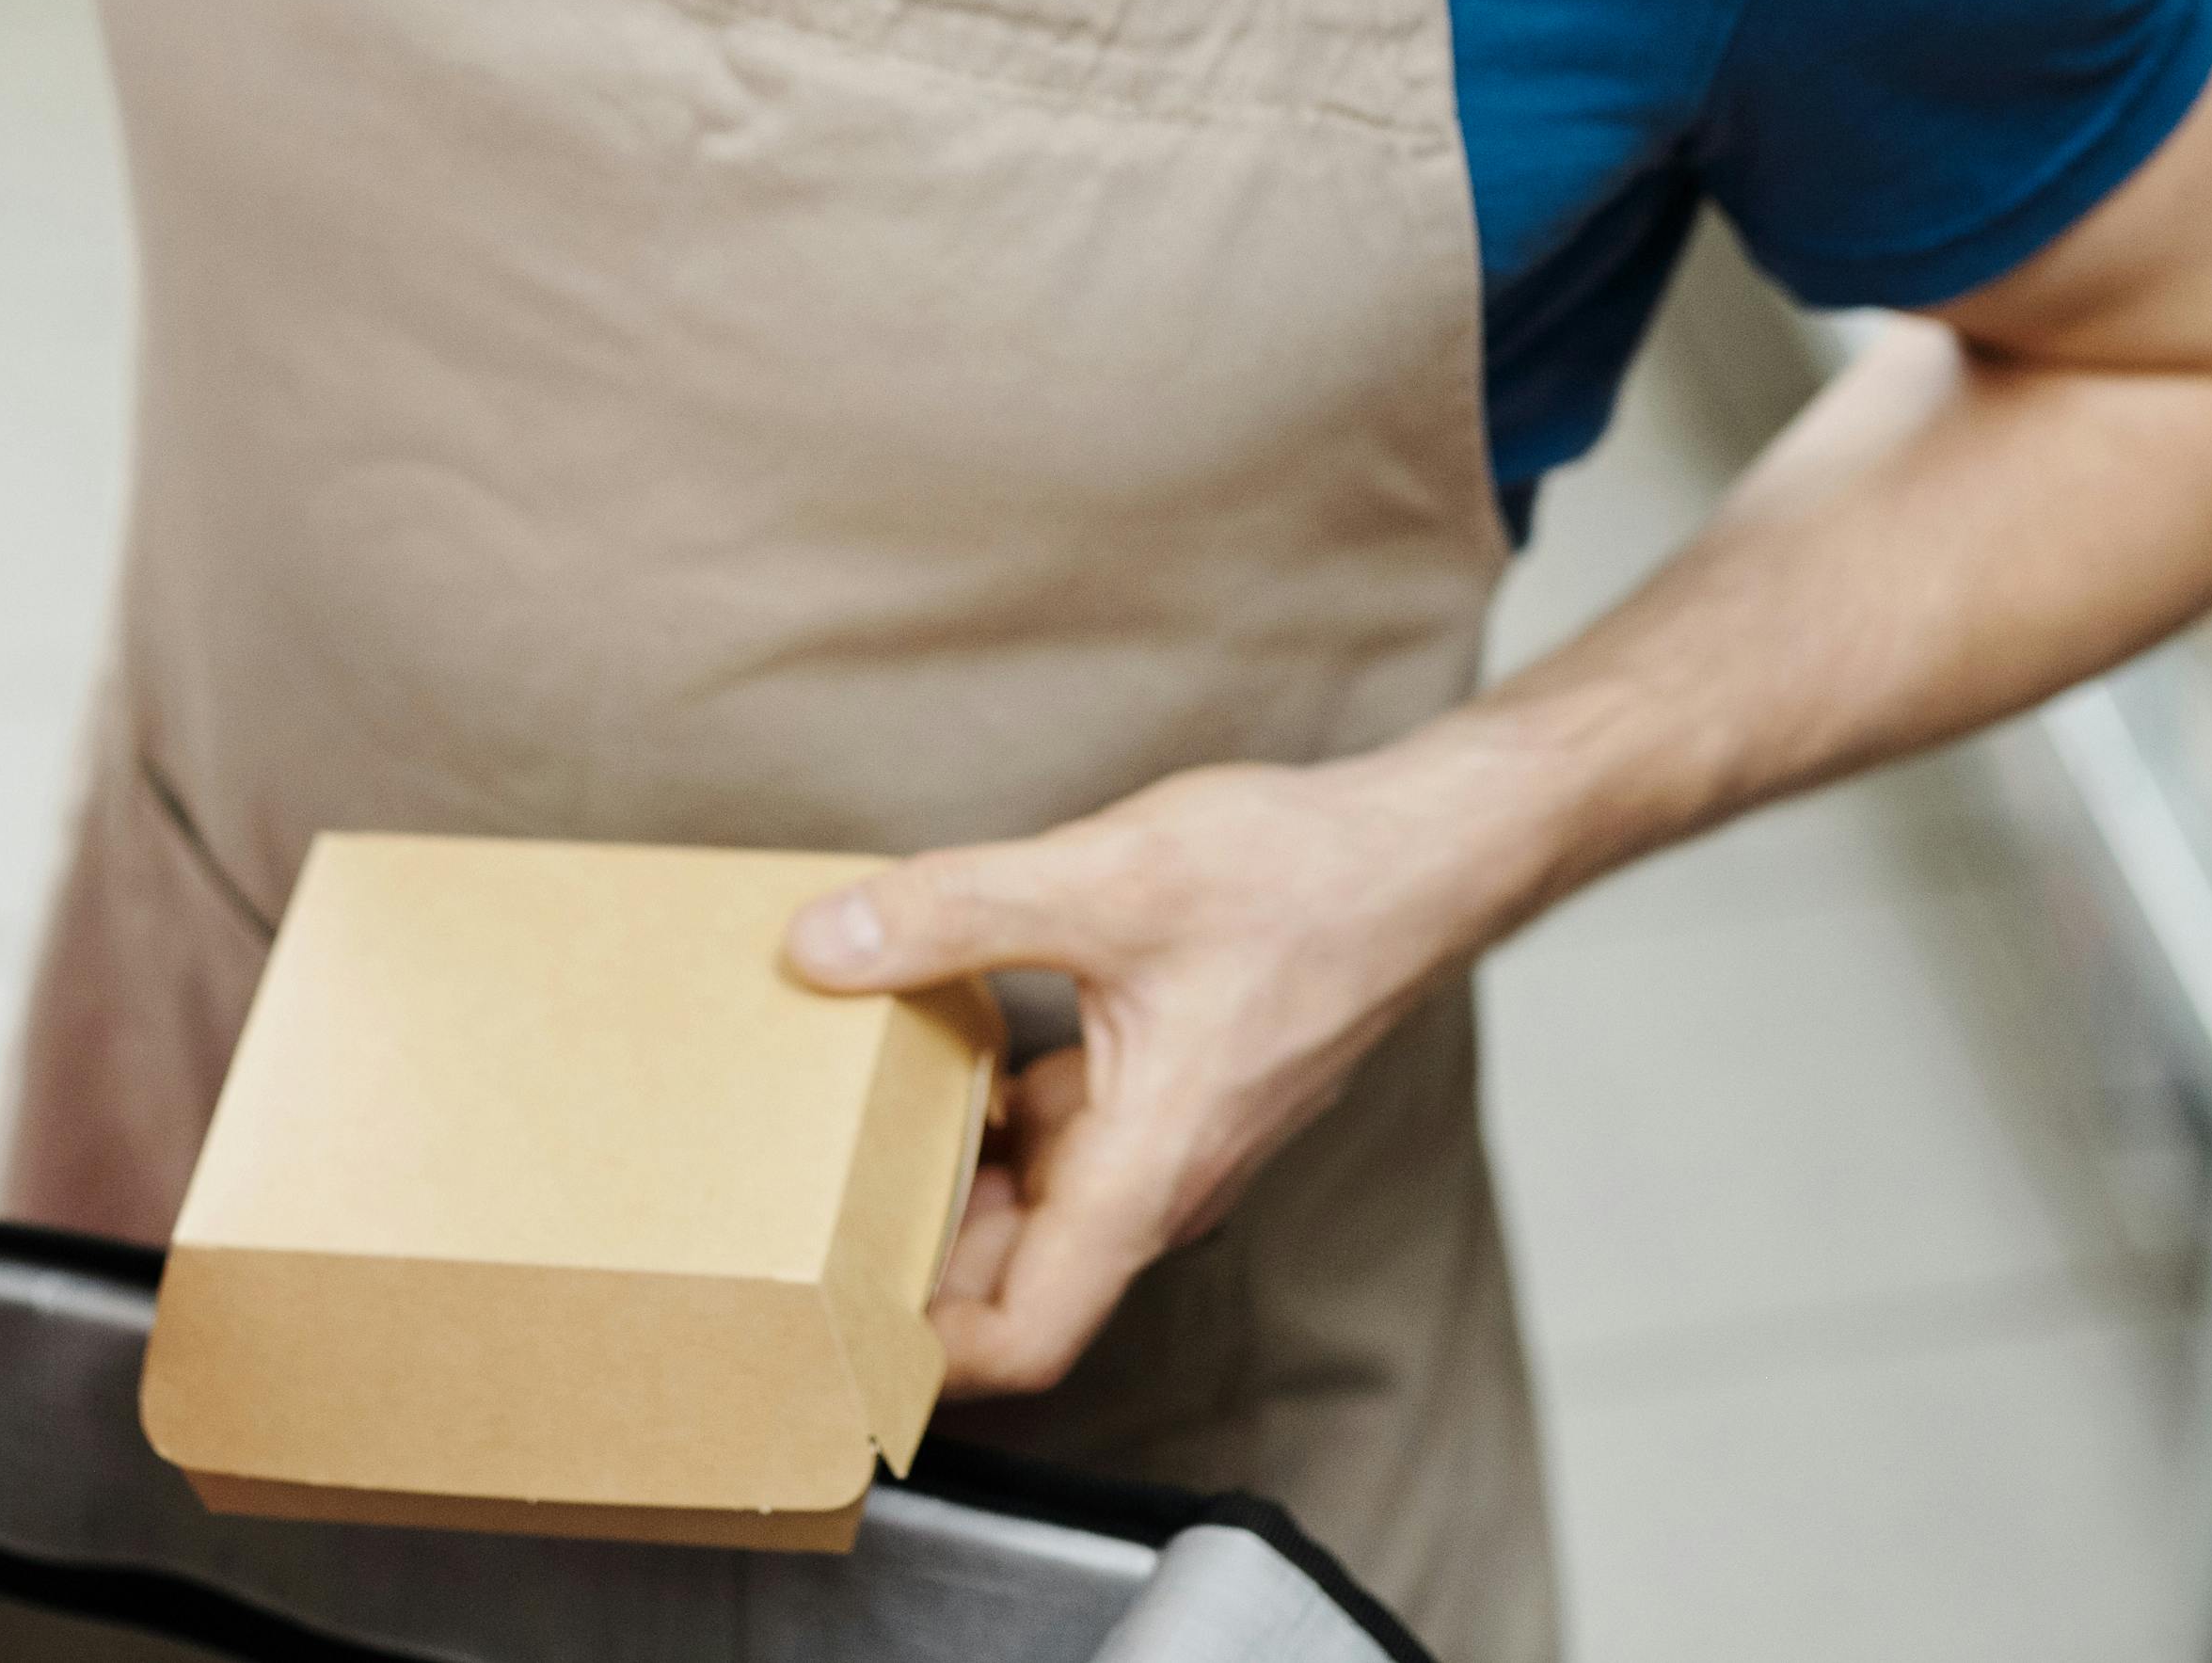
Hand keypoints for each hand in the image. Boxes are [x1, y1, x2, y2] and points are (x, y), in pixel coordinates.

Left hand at [783, 748, 1548, 1397]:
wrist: (1421, 855)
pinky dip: (992, 1117)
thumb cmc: (1303, 883)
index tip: (828, 1330)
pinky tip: (928, 1046)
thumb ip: (955, 913)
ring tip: (831, 1139)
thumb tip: (820, 945)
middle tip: (790, 1222)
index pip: (1024, 1335)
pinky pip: (1061, 1136)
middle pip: (1012, 1278)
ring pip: (1035, 1207)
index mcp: (1142, 1173)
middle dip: (906, 1267)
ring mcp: (1164, 1136)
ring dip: (944, 1187)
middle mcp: (1154, 1178)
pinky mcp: (1168, 1083)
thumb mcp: (1107, 881)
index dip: (923, 1357)